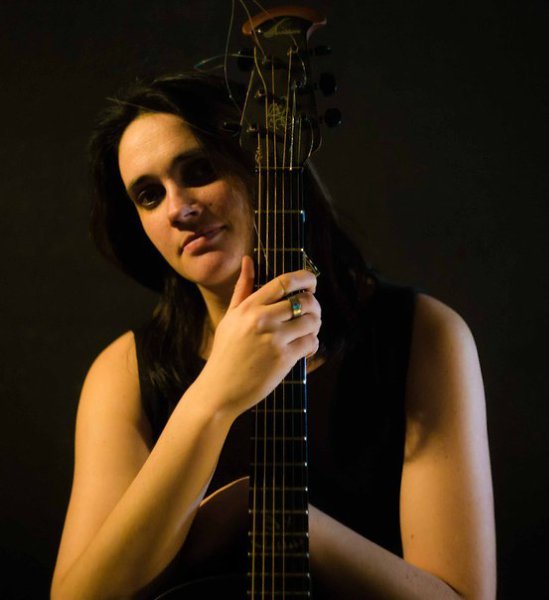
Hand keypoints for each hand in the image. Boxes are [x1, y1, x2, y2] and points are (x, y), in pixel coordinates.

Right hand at [199, 256, 320, 417]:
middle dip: (315, 306)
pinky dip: (313, 344)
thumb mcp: (230, 317)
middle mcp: (262, 319)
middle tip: (312, 313)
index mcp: (249, 307)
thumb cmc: (225, 353)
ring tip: (308, 331)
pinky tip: (305, 347)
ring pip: (312, 321)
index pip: (284, 282)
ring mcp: (274, 339)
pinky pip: (311, 342)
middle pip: (305, 300)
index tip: (313, 282)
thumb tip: (248, 259)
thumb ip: (242, 288)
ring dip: (315, 325)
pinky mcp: (283, 359)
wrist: (220, 389)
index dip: (305, 278)